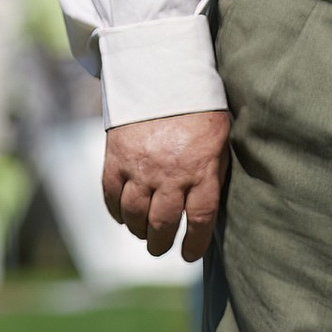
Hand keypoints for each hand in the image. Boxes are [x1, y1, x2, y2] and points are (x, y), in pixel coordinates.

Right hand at [101, 110, 229, 260]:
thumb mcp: (220, 143)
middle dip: (161, 243)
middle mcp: (170, 173)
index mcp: (202, 170)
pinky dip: (116, 212)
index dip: (194, 244)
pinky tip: (123, 217)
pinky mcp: (116, 158)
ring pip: (135, 215)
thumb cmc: (200, 113)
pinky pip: (111, 196)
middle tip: (160, 248)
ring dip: (138, 231)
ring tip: (143, 234)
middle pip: (163, 224)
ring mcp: (140, 167)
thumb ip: (213, 176)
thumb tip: (208, 214)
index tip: (189, 254)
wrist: (164, 77)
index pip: (200, 220)